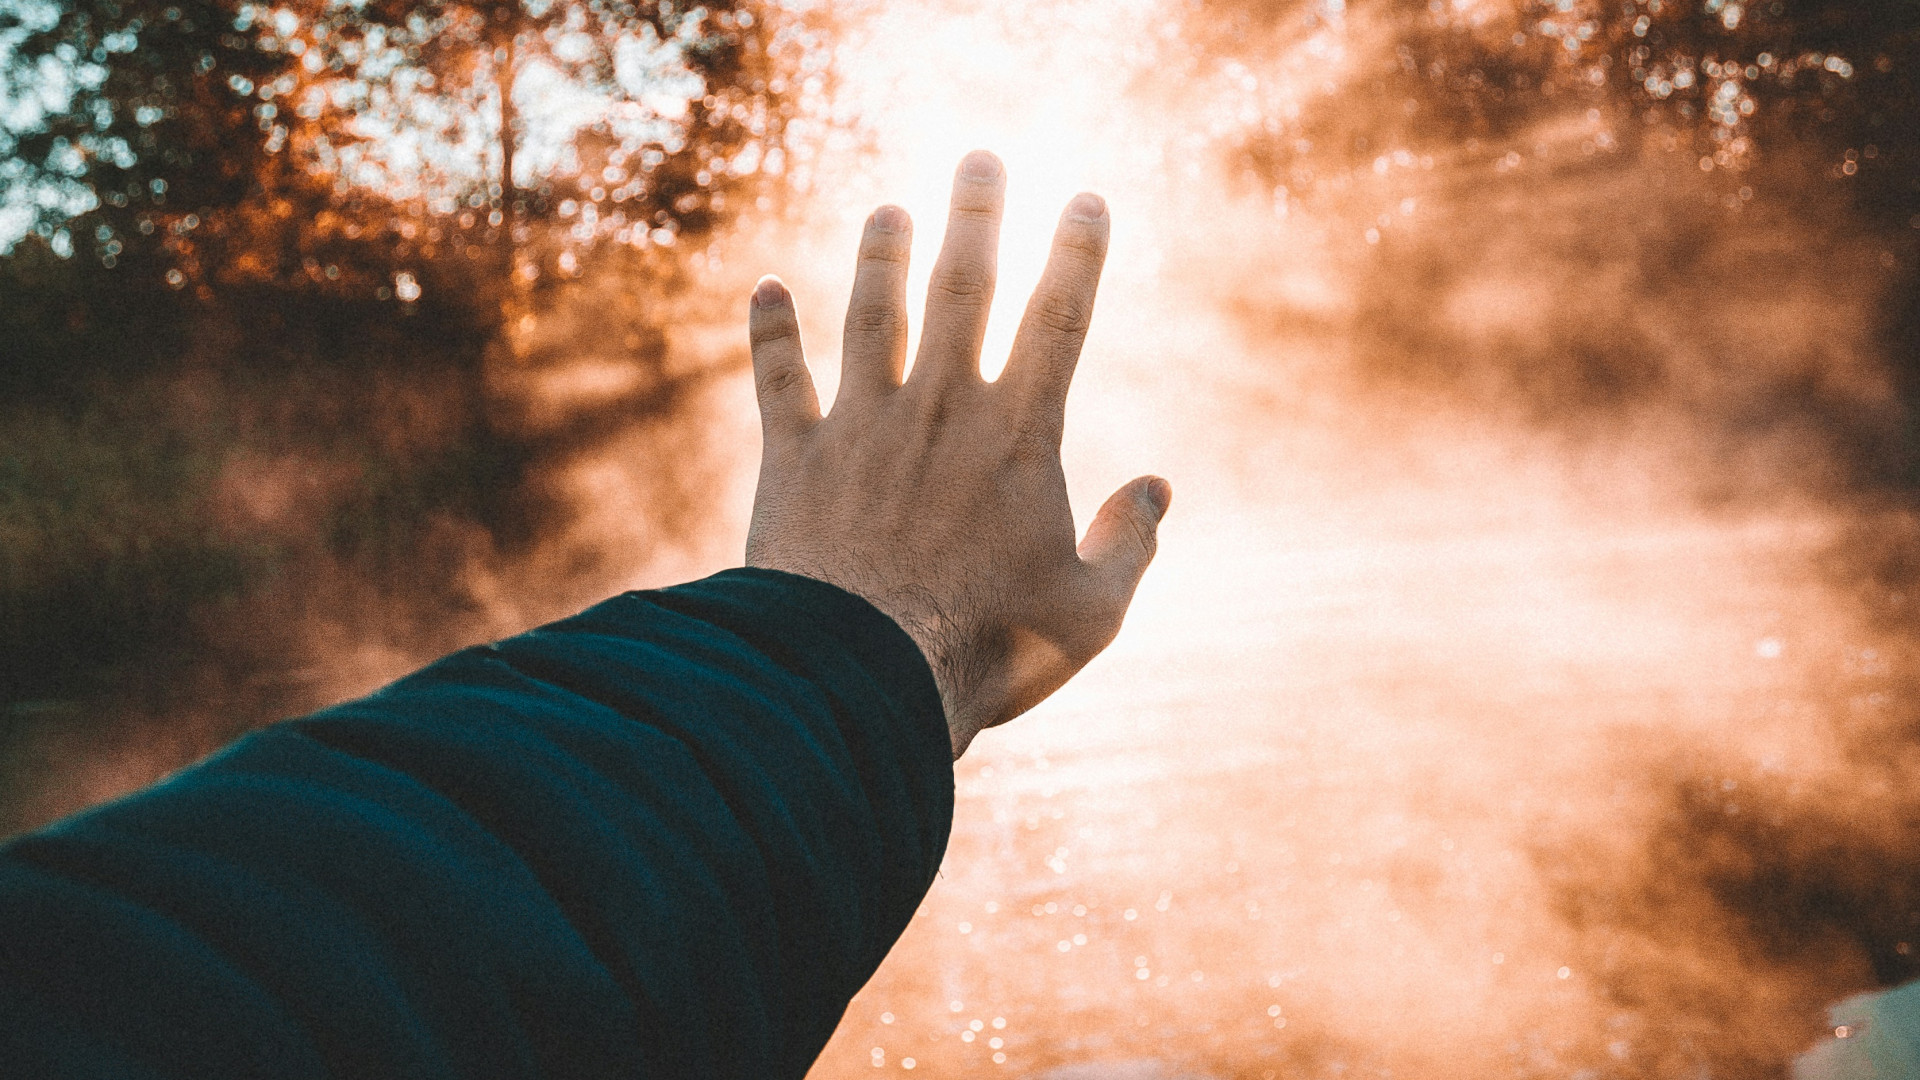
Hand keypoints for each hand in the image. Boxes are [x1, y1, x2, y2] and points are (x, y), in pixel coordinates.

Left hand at [743, 150, 1170, 758]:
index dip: (1076, 254)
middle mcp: (939, 409)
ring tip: (888, 209)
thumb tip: (1159, 489)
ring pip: (872, 318)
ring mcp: (862, 427)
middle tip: (978, 158)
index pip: (1059, 321)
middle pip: (961, 289)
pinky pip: (780, 380)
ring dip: (879, 258)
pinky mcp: (794, 459)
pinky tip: (766, 290)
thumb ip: (1132, 545)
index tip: (1085, 197)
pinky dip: (772, 334)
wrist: (860, 676)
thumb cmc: (988, 650)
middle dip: (975, 217)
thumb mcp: (1092, 613)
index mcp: (1019, 437)